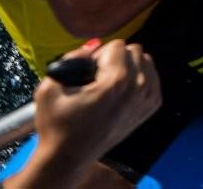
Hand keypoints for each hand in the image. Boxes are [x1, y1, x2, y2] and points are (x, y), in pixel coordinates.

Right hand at [26, 41, 160, 176]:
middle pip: (136, 51)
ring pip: (147, 62)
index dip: (99, 54)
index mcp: (116, 81)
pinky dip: (139, 78)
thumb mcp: (49, 89)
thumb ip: (70, 59)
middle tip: (98, 76)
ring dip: (130, 66)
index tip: (89, 70)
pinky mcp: (152, 107)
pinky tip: (122, 91)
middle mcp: (138, 87)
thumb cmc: (57, 124)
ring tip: (110, 83)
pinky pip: (153, 78)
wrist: (69, 156)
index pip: (118, 45)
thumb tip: (92, 45)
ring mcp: (148, 99)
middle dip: (116, 58)